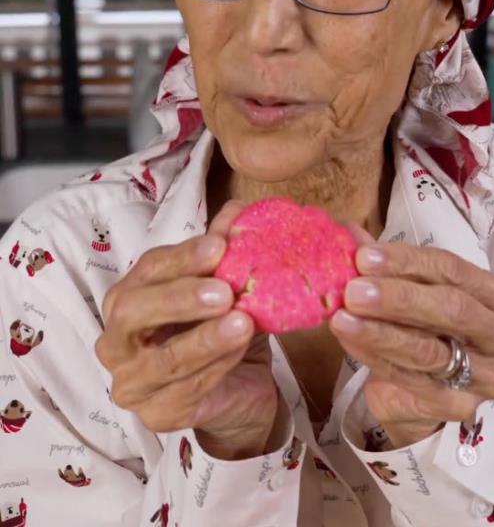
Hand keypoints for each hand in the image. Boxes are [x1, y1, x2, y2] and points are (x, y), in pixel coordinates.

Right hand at [95, 201, 277, 459]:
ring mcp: (132, 382)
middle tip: (223, 291)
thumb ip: (224, 250)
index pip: (147, 270)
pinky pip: (185, 392)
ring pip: (162, 359)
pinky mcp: (157, 416)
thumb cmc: (222, 328)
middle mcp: (117, 340)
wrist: (242, 388)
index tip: (218, 246)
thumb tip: (235, 210)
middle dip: (179, 298)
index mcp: (129, 297)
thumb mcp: (227, 285)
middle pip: (133, 313)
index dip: (182, 257)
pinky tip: (240, 351)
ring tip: (241, 322)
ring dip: (204, 339)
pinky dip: (215, 368)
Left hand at [330, 240, 493, 447]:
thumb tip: (350, 235)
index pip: (452, 270)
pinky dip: (377, 360)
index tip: (363, 257)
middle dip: (398, 298)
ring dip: (380, 332)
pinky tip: (350, 343)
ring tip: (342, 318)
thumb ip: (386, 265)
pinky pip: (413, 381)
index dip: (406, 262)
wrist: (421, 393)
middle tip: (353, 290)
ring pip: (430, 351)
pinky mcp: (460, 409)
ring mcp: (487, 377)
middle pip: (451, 310)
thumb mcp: (411, 291)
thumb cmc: (424, 328)